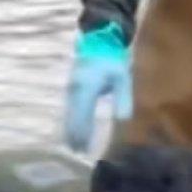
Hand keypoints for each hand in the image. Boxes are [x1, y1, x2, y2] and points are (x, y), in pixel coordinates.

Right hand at [64, 23, 131, 150]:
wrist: (98, 39)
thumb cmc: (112, 59)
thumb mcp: (122, 77)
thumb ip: (123, 98)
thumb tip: (122, 119)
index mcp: (88, 88)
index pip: (83, 116)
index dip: (83, 133)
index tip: (84, 149)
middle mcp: (76, 90)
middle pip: (72, 117)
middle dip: (74, 135)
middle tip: (76, 152)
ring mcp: (71, 88)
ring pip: (68, 113)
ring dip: (70, 129)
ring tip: (71, 145)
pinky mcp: (72, 87)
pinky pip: (69, 108)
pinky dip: (69, 120)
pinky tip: (70, 128)